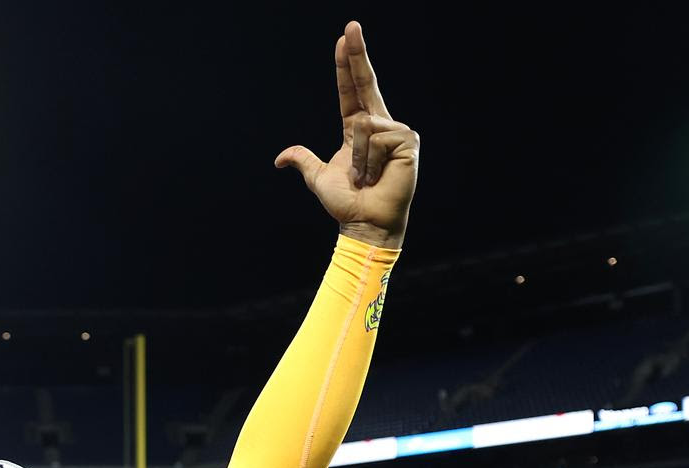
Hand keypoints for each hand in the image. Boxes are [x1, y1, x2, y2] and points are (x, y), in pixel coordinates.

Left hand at [276, 21, 419, 248]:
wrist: (364, 223)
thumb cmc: (347, 202)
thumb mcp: (318, 177)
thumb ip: (303, 159)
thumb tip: (280, 158)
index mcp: (358, 128)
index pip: (350, 90)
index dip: (347, 64)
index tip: (344, 38)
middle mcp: (379, 124)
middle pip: (366, 82)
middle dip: (357, 54)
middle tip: (351, 24)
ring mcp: (396, 131)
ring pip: (364, 124)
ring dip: (357, 158)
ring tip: (365, 176)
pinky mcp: (408, 141)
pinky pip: (376, 136)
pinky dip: (369, 160)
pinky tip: (378, 174)